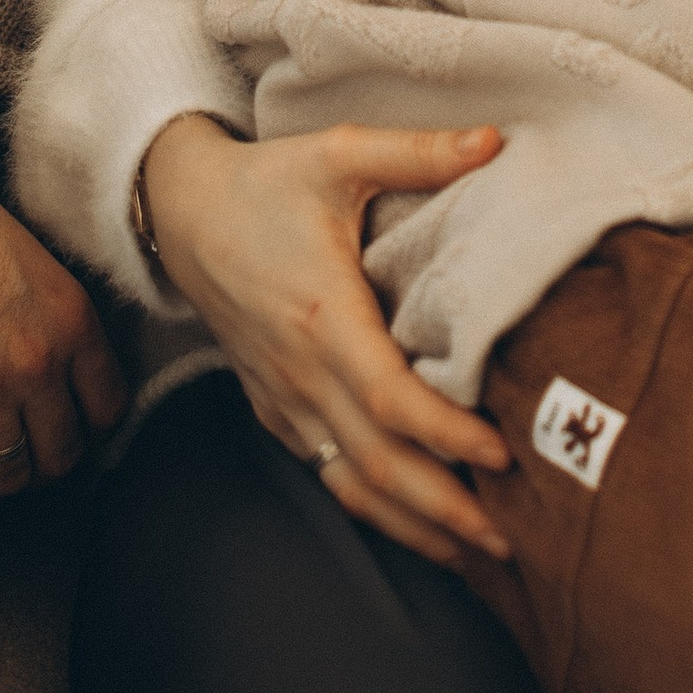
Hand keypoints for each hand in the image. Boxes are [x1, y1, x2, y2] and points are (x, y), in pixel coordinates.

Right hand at [0, 129, 122, 496]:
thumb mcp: (34, 260)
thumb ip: (57, 321)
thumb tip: (66, 374)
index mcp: (71, 318)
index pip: (108, 410)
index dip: (88, 427)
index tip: (68, 427)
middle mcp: (36, 360)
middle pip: (60, 456)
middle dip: (43, 462)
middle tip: (22, 451)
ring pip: (6, 479)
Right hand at [142, 112, 512, 566]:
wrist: (180, 211)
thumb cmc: (265, 182)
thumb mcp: (339, 152)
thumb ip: (418, 153)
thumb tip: (496, 141)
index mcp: (323, 314)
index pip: (389, 398)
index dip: (445, 434)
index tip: (501, 455)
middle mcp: (301, 371)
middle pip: (376, 463)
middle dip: (443, 510)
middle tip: (511, 542)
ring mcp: (283, 398)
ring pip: (350, 483)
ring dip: (412, 526)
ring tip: (474, 552)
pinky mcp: (274, 408)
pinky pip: (327, 471)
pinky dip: (373, 506)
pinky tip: (416, 523)